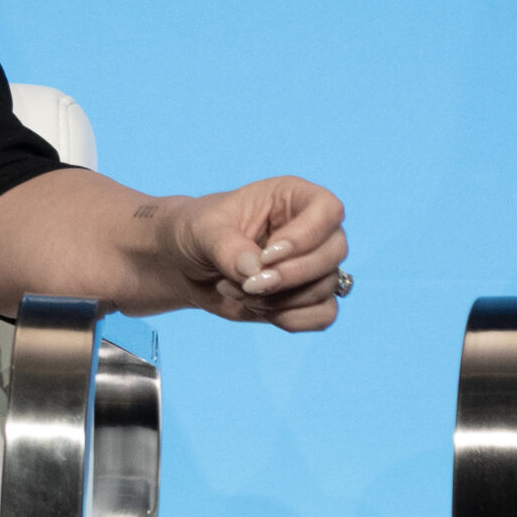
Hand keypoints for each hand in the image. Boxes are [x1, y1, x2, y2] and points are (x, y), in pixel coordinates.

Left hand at [156, 177, 348, 330]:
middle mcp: (310, 229)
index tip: (266, 255)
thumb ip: (228, 247)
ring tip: (238, 289)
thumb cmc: (195, 232)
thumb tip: (256, 271)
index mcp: (291, 197)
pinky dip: (290, 319)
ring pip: (327, 287)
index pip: (328, 209)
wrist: (182, 265)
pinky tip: (257, 308)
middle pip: (334, 252)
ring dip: (278, 299)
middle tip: (249, 283)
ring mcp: (312, 264)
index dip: (305, 236)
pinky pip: (324, 315)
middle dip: (291, 275)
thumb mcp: (202, 230)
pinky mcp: (307, 297)